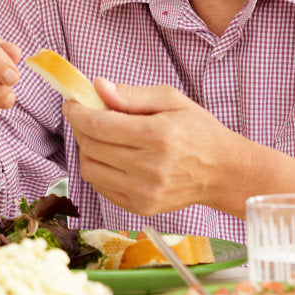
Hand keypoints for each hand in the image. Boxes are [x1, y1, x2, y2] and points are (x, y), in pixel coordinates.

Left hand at [63, 78, 250, 215]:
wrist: (222, 171)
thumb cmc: (198, 131)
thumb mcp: (171, 100)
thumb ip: (131, 94)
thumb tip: (98, 87)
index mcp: (157, 136)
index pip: (100, 125)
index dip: (78, 113)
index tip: (72, 104)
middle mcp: (150, 167)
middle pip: (92, 147)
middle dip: (81, 128)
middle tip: (86, 116)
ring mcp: (145, 192)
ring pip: (91, 169)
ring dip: (87, 150)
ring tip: (100, 137)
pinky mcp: (141, 207)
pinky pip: (101, 187)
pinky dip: (98, 169)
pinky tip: (111, 157)